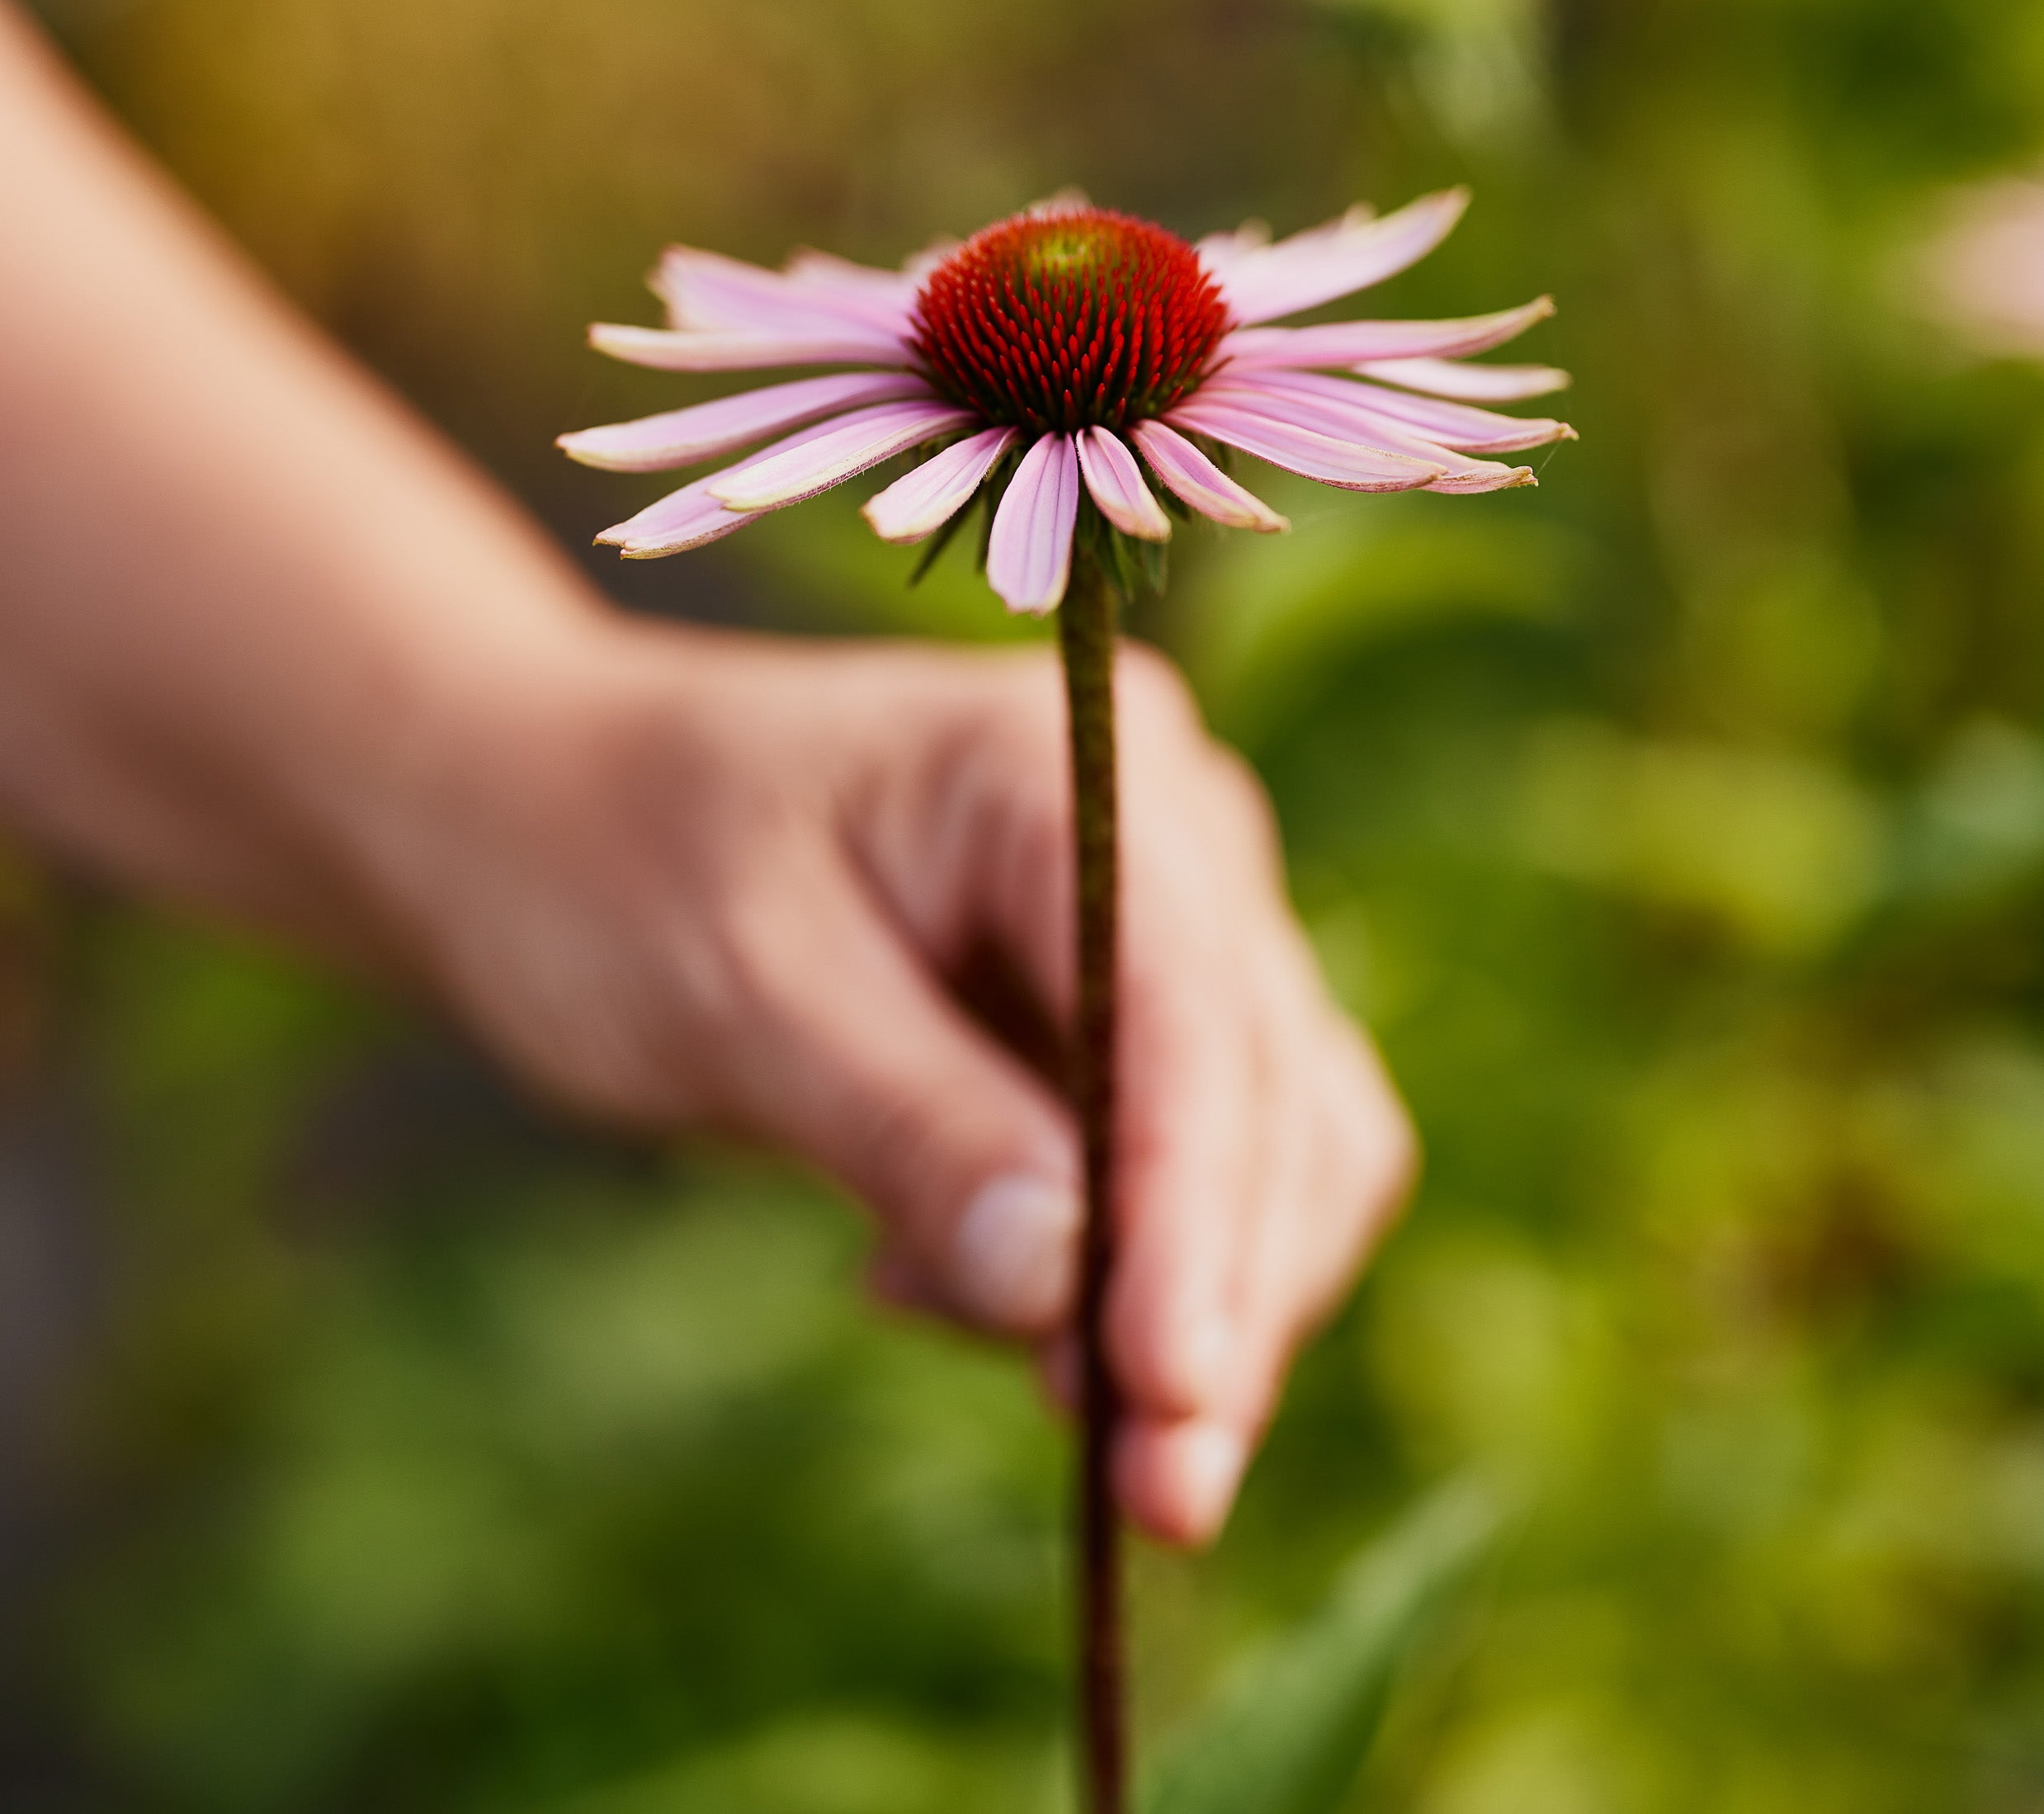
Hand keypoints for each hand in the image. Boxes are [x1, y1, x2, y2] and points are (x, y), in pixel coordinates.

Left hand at [377, 619, 1416, 1543]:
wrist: (546, 822)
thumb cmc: (613, 872)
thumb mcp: (736, 995)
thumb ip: (910, 1129)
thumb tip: (1069, 1290)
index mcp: (1061, 768)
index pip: (1191, 1009)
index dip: (1198, 1211)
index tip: (1168, 1396)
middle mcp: (1159, 829)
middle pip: (1273, 1089)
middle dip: (1224, 1296)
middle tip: (1151, 1499)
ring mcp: (1155, 919)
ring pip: (1267, 1146)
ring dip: (1188, 1304)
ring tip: (1005, 1368)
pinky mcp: (1123, 1011)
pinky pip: (1184, 1170)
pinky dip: (1116, 1272)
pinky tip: (956, 1292)